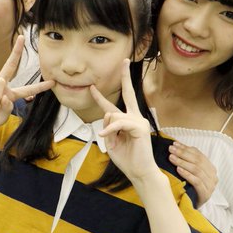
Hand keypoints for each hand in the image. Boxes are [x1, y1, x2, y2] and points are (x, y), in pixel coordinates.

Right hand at [0, 36, 53, 131]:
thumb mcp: (0, 119)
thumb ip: (7, 110)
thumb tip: (6, 96)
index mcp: (9, 94)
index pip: (26, 89)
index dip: (39, 87)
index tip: (52, 82)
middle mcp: (0, 85)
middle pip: (11, 65)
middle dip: (16, 51)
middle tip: (22, 37)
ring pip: (1, 83)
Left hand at [90, 59, 157, 182]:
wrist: (139, 172)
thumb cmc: (127, 159)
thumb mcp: (111, 142)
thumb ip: (108, 128)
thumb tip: (109, 115)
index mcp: (127, 121)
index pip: (112, 106)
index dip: (100, 97)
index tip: (92, 87)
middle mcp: (135, 117)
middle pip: (128, 93)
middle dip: (125, 76)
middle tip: (124, 61)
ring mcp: (139, 121)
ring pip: (114, 115)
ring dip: (109, 129)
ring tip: (112, 141)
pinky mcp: (140, 127)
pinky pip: (119, 123)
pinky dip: (111, 130)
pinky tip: (106, 136)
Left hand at [168, 142, 217, 207]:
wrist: (192, 208)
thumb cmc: (189, 189)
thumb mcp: (190, 173)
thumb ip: (188, 162)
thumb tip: (175, 147)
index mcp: (210, 169)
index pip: (199, 155)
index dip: (186, 148)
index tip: (174, 144)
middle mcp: (213, 176)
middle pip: (198, 161)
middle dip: (183, 153)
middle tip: (171, 150)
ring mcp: (210, 186)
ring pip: (197, 170)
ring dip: (183, 162)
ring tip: (171, 158)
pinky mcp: (206, 194)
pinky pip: (197, 181)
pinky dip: (187, 174)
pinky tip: (178, 169)